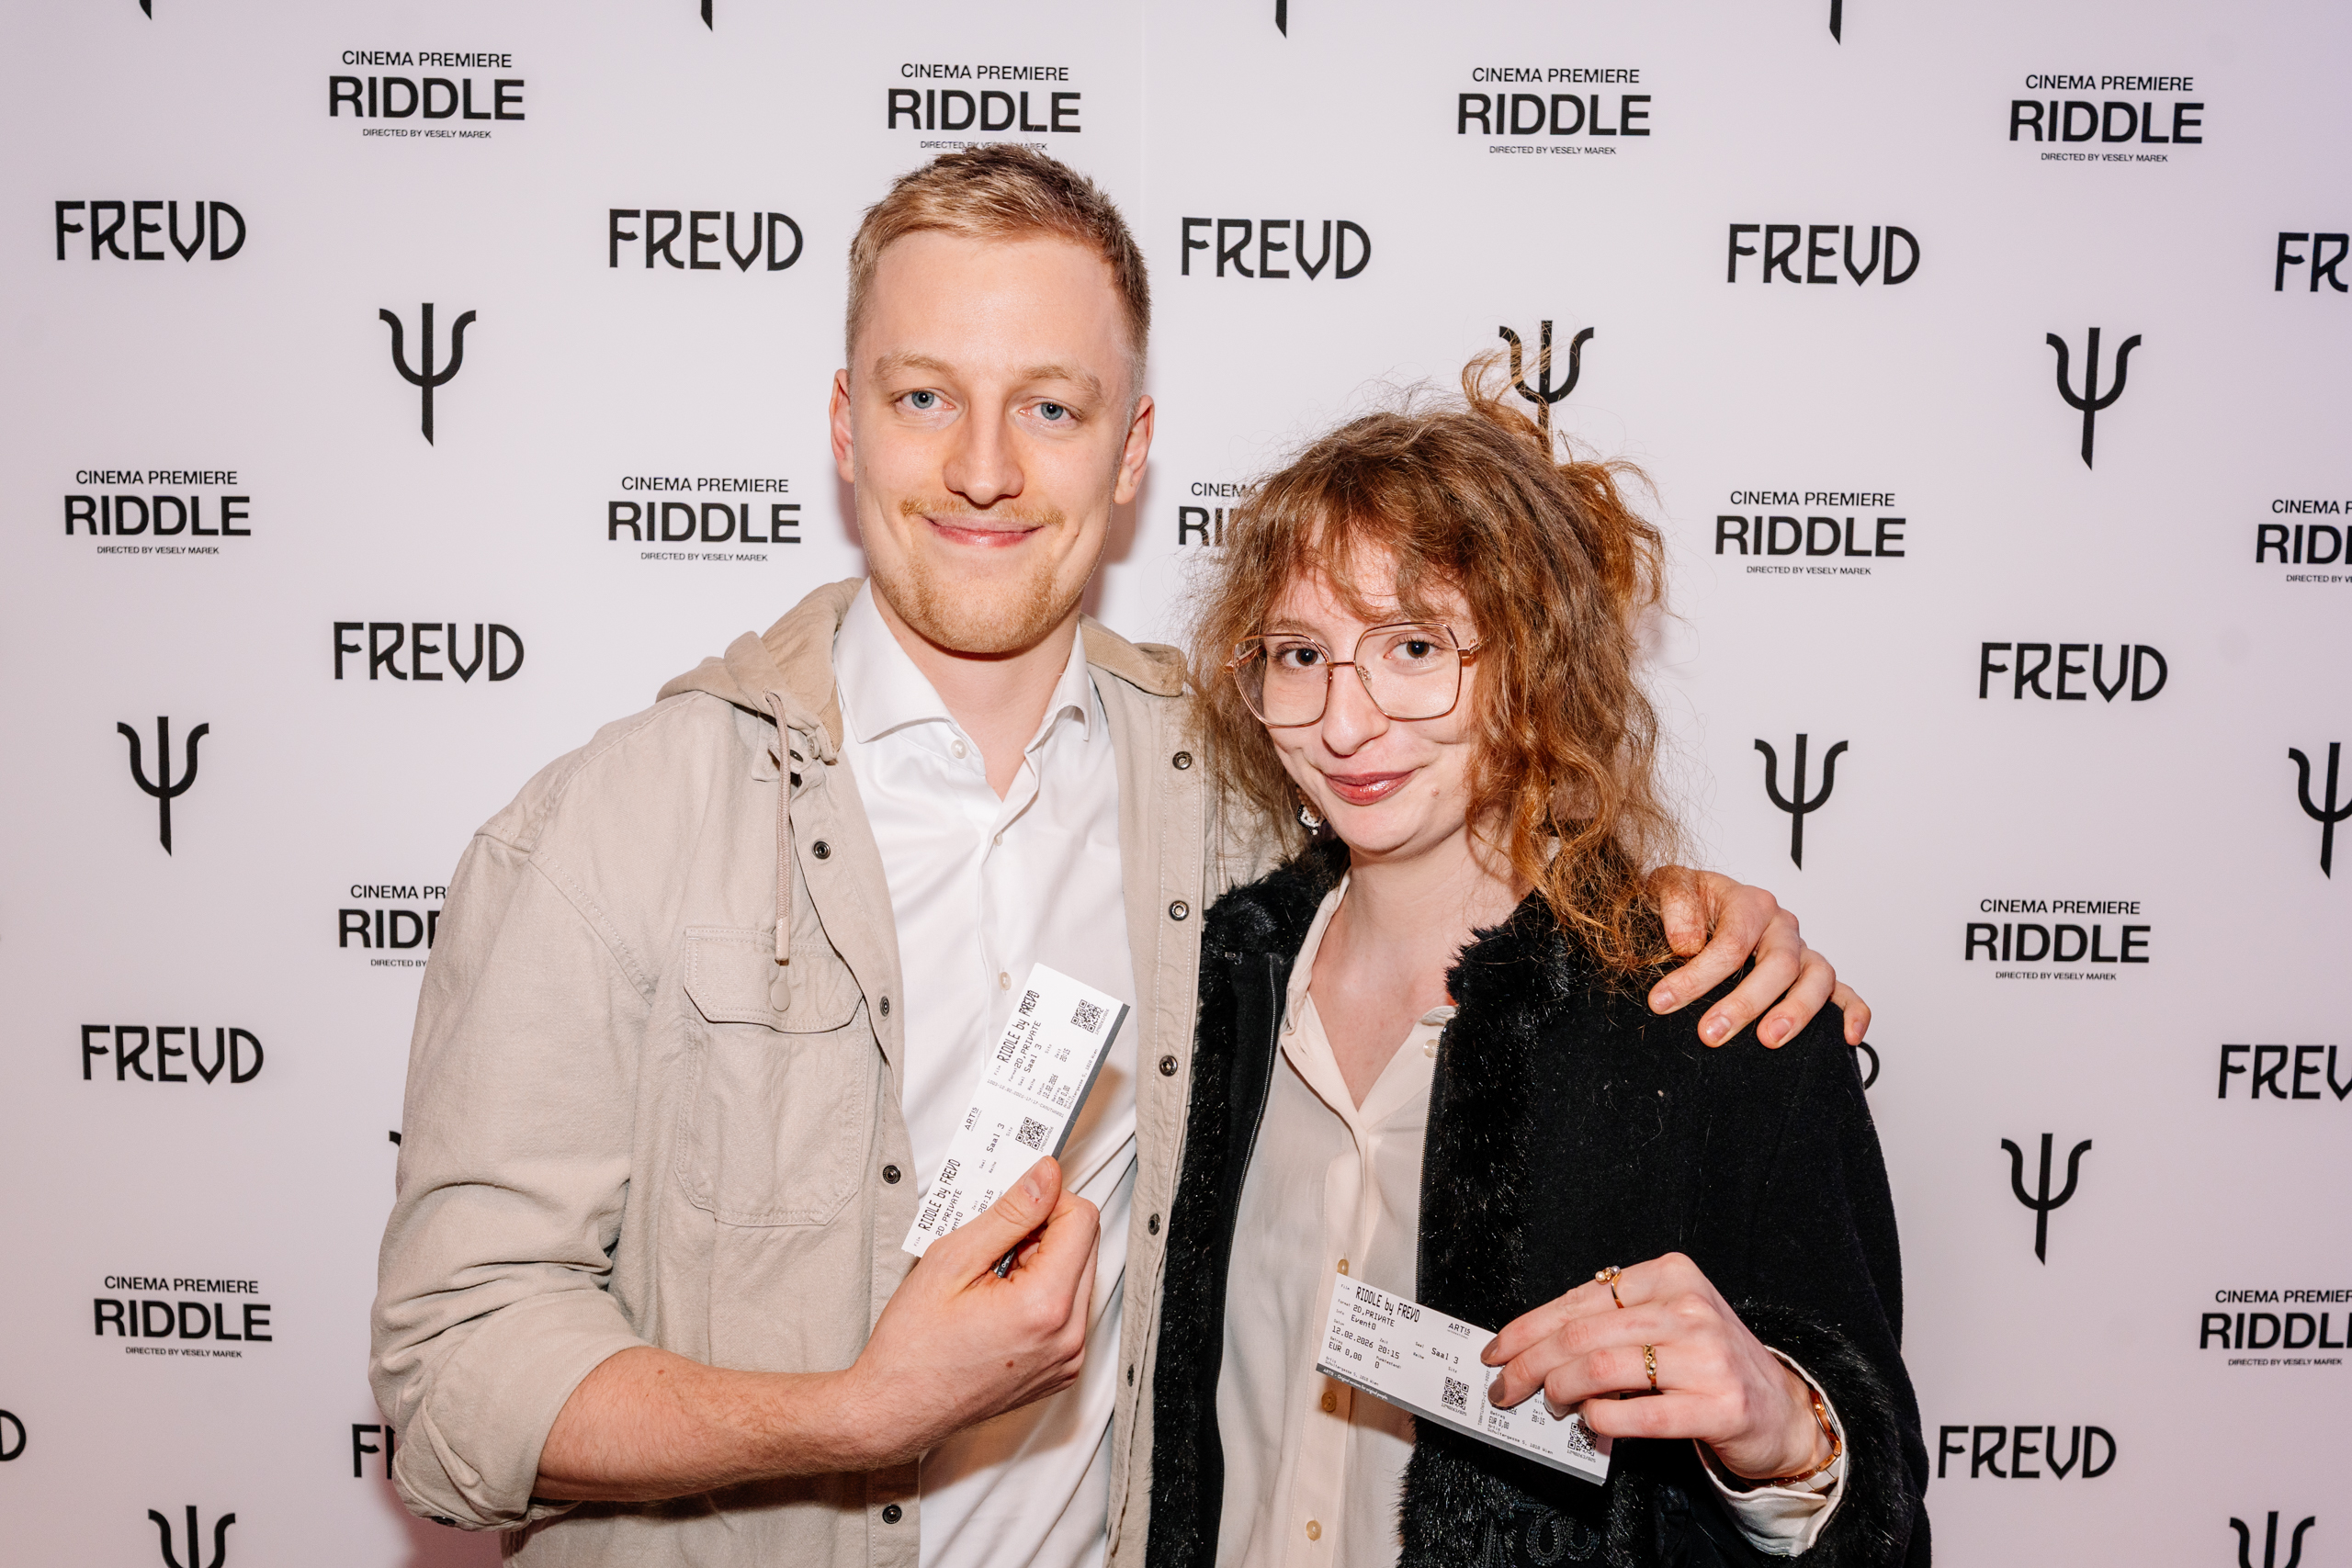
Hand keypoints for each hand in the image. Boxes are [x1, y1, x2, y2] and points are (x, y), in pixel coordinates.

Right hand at [845, 1157, 1099, 1465]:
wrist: (896, 1409)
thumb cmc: (913, 1346)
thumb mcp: (953, 1260)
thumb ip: (1009, 1213)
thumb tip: (1045, 1176)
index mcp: (1046, 1307)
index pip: (1082, 1218)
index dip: (1047, 1200)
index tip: (1016, 1202)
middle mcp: (1068, 1337)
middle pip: (1086, 1246)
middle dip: (1044, 1232)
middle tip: (993, 1246)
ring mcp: (1068, 1358)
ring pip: (1079, 1275)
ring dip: (1042, 1263)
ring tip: (991, 1279)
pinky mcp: (1061, 1369)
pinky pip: (1070, 1310)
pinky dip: (1042, 1295)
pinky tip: (1000, 1303)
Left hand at [1481, 1253, 1830, 1483]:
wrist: (1780, 1409)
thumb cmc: (1709, 1362)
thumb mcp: (1666, 1321)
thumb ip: (1609, 1325)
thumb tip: (1533, 1346)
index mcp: (1671, 1275)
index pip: (1580, 1300)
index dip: (1528, 1327)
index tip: (1499, 1349)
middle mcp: (1689, 1308)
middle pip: (1581, 1336)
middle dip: (1530, 1364)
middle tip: (1506, 1386)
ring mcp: (1706, 1357)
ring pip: (1600, 1370)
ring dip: (1559, 1392)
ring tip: (1548, 1404)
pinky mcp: (1717, 1406)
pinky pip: (1636, 1414)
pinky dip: (1600, 1420)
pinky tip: (1591, 1422)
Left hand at [1645, 868, 1870, 1047]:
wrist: (1697, 905)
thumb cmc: (1689, 902)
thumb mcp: (1667, 886)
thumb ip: (1675, 904)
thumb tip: (1688, 942)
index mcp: (1750, 903)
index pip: (1731, 943)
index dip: (1697, 976)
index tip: (1664, 1001)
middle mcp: (1781, 926)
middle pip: (1777, 964)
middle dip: (1744, 1002)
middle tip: (1711, 1032)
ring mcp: (1802, 951)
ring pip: (1817, 978)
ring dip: (1796, 1011)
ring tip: (1769, 1040)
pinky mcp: (1814, 975)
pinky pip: (1845, 992)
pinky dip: (1852, 1012)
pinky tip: (1846, 1038)